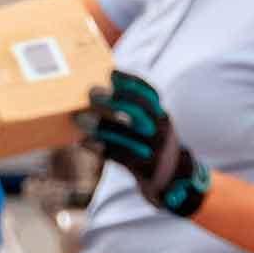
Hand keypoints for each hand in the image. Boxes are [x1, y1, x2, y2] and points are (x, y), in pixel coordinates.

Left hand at [80, 71, 211, 216]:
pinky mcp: (144, 167)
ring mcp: (154, 149)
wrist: (173, 179)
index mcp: (162, 116)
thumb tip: (100, 91)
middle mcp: (161, 130)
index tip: (112, 73)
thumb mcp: (153, 126)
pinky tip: (82, 142)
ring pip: (126, 134)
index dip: (132, 81)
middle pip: (139, 110)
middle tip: (92, 92)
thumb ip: (136, 112)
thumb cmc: (152, 146)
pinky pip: (118, 156)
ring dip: (101, 125)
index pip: (150, 94)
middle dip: (114, 99)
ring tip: (80, 118)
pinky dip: (98, 148)